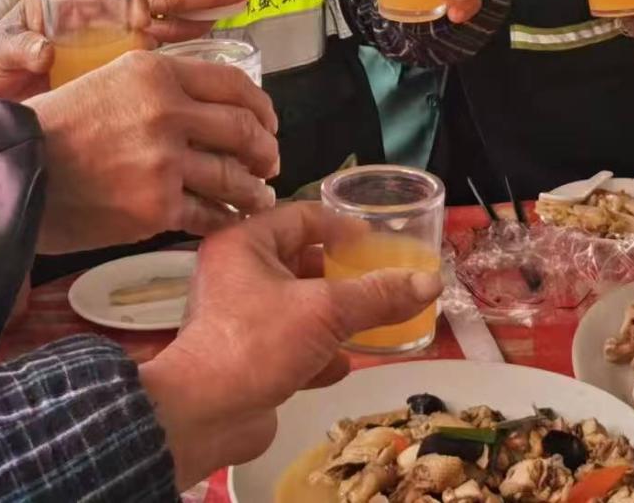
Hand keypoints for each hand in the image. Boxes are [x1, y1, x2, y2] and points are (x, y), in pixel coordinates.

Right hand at [24, 50, 281, 253]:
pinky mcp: (156, 207)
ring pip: (235, 177)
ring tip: (257, 196)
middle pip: (245, 130)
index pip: (235, 85)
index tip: (268, 123)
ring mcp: (165, 161)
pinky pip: (210, 215)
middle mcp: (167, 111)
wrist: (12, 171)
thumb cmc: (53, 128)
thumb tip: (206, 108)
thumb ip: (157, 88)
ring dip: (253, 190)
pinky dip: (226, 219)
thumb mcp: (106, 80)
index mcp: (156, 72)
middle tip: (269, 162)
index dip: (262, 108)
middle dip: (266, 150)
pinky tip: (229, 221)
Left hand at [140, 202, 443, 486]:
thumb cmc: (254, 344)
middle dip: (344, 276)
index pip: (301, 217)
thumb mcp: (325, 311)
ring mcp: (241, 319)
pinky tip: (344, 365)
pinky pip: (292, 346)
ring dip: (336, 317)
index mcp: (244, 244)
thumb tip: (430, 282)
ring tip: (375, 320)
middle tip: (384, 280)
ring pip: (300, 308)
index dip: (342, 225)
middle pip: (302, 263)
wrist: (203, 416)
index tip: (378, 240)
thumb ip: (378, 296)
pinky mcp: (249, 358)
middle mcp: (237, 275)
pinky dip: (319, 354)